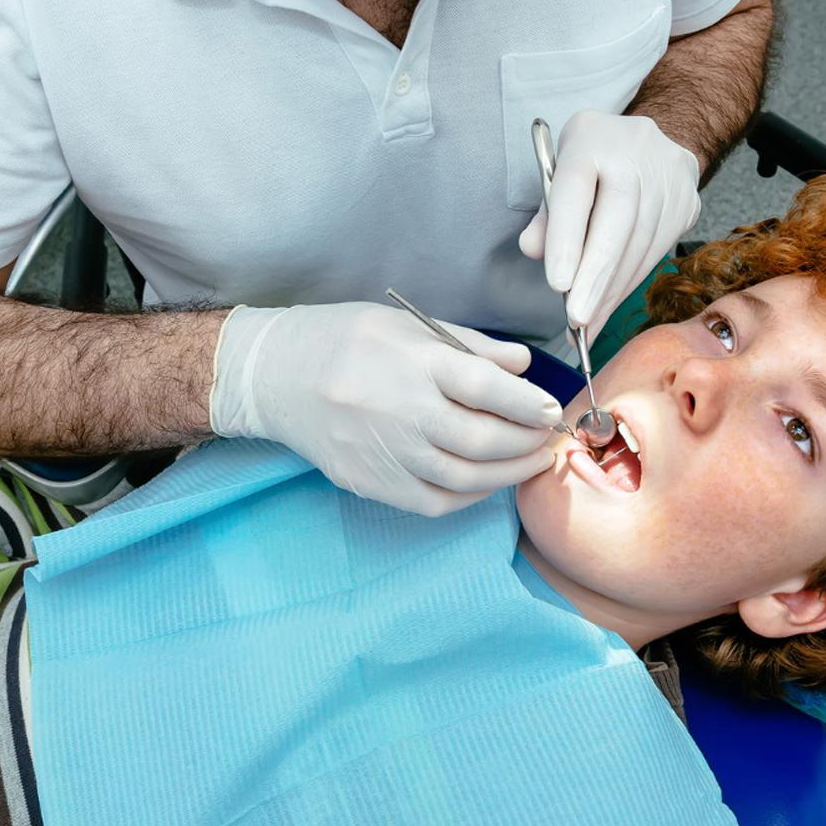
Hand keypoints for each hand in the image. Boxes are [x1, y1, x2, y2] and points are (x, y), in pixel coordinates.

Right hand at [209, 302, 561, 514]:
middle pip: (482, 438)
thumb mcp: (406, 323)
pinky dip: (471, 496)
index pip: (485, 387)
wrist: (274, 376)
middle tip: (549, 437)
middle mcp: (400, 411)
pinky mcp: (370, 482)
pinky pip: (435, 502)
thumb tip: (523, 364)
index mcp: (412, 361)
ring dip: (509, 474)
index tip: (551, 408)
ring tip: (532, 460)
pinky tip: (488, 481)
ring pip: (465, 477)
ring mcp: (384, 453)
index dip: (527, 403)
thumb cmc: (345, 340)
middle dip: (527, 442)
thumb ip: (468, 345)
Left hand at [519, 111, 700, 341]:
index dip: (566, 240)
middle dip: (594, 279)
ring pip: (640, 245)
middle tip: (576, 321)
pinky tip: (610, 303)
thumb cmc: (595, 159)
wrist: (658, 135)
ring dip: (612, 291)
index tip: (557, 285)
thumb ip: (545, 212)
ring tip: (588, 325)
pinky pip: (657, 252)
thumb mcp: (559, 170)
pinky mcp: (687, 202)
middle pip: (616, 224)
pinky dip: (630, 282)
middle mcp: (634, 152)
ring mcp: (667, 178)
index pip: (575, 191)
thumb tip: (532, 251)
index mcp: (590, 139)